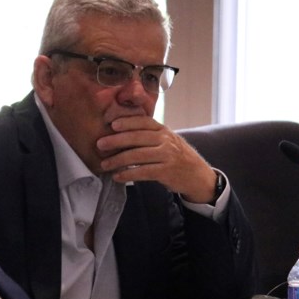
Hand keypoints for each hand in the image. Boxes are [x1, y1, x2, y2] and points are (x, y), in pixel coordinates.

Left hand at [97, 115, 216, 202]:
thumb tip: (122, 134)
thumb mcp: (168, 141)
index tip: (112, 124)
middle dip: (116, 140)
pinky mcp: (166, 172)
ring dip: (118, 160)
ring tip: (104, 164)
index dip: (127, 122)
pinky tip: (118, 176)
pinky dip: (128, 174)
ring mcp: (167, 156)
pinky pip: (143, 172)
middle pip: (137, 137)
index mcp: (164, 130)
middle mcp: (166, 140)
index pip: (143, 122)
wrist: (198, 176)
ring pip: (137, 155)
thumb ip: (150, 136)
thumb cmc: (178, 158)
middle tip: (100, 144)